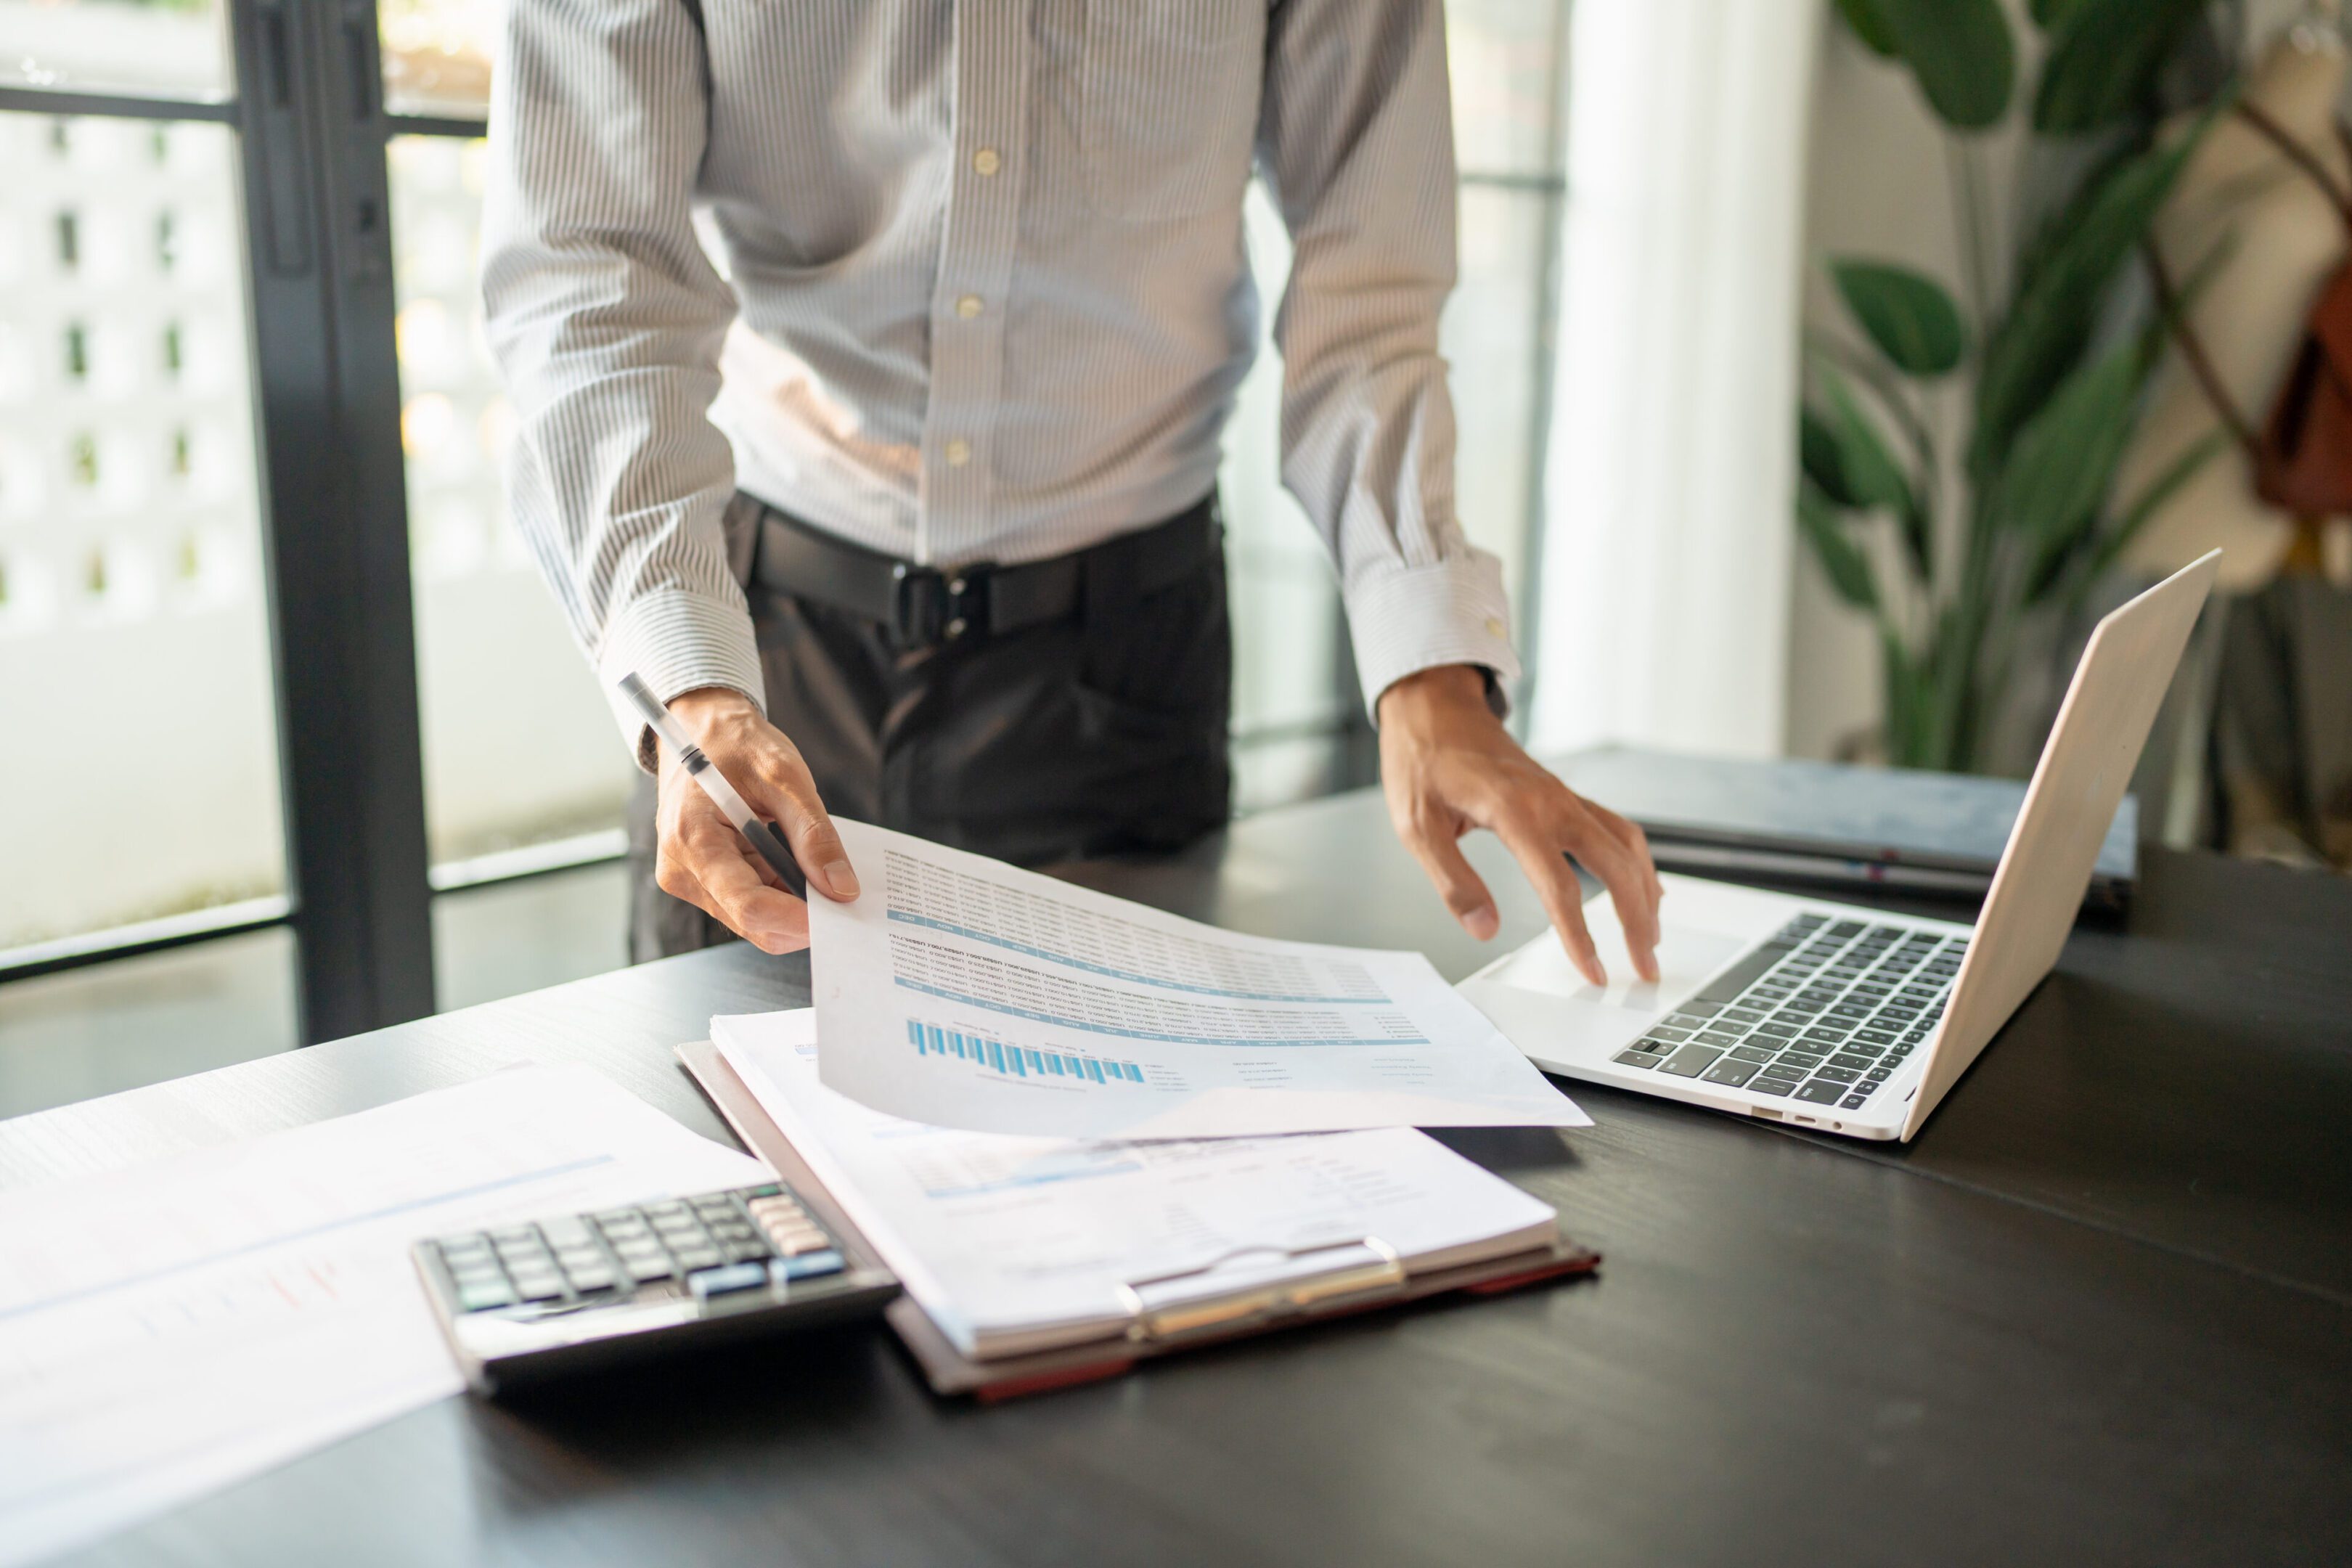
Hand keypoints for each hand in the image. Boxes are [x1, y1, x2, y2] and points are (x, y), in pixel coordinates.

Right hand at [651, 687, 858, 953]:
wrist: (700, 729)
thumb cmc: (735, 744)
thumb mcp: (785, 776)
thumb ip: (814, 834)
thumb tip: (841, 887)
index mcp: (692, 838)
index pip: (748, 904)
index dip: (798, 918)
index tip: (841, 913)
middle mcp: (681, 869)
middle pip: (751, 920)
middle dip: (801, 917)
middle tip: (845, 898)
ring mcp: (689, 878)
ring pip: (753, 920)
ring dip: (793, 907)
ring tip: (823, 876)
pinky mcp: (703, 880)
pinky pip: (749, 904)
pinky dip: (781, 895)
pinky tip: (800, 871)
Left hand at [1377, 665, 1661, 985]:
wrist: (1433, 709)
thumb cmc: (1422, 762)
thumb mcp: (1416, 826)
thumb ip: (1452, 881)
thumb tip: (1485, 928)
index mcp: (1515, 811)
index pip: (1560, 886)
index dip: (1580, 935)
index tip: (1594, 972)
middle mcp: (1552, 801)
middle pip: (1616, 865)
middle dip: (1637, 920)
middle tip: (1645, 966)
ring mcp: (1563, 796)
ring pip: (1627, 844)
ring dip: (1646, 892)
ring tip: (1652, 936)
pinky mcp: (1564, 795)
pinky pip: (1616, 828)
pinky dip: (1637, 861)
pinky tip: (1644, 887)